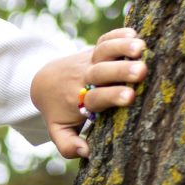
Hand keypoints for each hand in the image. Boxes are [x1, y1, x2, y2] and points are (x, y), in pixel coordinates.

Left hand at [32, 27, 147, 159]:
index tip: (129, 98)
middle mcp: (85, 78)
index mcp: (79, 100)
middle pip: (102, 71)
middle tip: (141, 71)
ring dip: (121, 47)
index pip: (96, 97)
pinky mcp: (94, 49)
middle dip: (121, 71)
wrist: (43, 82)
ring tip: (141, 47)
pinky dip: (118, 34)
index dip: (112, 96)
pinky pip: (104, 39)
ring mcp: (89, 61)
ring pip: (103, 50)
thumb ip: (68, 145)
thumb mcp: (58, 131)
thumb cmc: (58, 111)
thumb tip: (87, 152)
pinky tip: (135, 33)